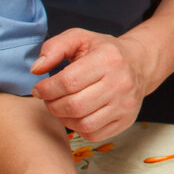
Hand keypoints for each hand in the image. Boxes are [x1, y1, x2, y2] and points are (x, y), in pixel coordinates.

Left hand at [31, 28, 153, 140]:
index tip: (39, 89)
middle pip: (74, 106)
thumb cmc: (103, 51)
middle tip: (49, 99)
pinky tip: (77, 114)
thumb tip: (36, 69)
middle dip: (52, 105)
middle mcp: (121, 83)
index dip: (46, 89)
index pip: (69, 81)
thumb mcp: (79, 38)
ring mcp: (125, 104)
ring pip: (83, 123)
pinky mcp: (126, 120)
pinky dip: (78, 127)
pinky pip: (93, 134)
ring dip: (63, 118)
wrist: (138, 64)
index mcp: (108, 59)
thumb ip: (54, 47)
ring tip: (61, 106)